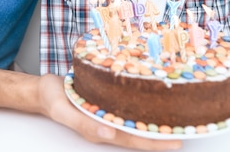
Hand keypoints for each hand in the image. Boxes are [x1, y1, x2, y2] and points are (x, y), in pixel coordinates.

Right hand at [38, 74, 180, 149]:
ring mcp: (107, 112)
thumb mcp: (63, 111)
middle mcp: (107, 123)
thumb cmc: (52, 99)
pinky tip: (152, 98)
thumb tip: (108, 135)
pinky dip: (141, 104)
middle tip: (186, 128)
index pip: (132, 140)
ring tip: (177, 115)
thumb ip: (83, 123)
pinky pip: (127, 105)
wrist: (43, 88)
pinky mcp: (106, 100)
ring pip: (135, 119)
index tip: (176, 141)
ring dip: (154, 119)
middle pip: (139, 132)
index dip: (154, 142)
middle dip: (161, 133)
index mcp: (99, 130)